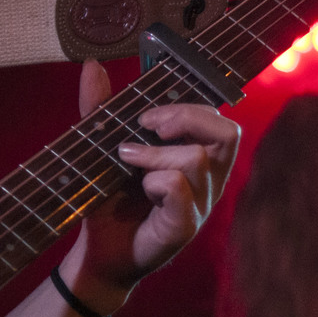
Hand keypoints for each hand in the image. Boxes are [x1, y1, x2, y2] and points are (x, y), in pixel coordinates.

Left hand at [67, 60, 239, 296]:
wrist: (97, 250)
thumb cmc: (109, 200)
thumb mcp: (102, 147)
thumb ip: (100, 108)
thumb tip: (92, 66)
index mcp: (198, 158)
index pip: (218, 120)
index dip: (188, 108)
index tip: (146, 116)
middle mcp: (207, 180)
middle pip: (226, 132)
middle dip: (184, 118)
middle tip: (147, 128)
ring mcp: (200, 204)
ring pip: (198, 158)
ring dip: (155, 153)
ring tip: (128, 161)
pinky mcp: (184, 225)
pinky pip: (179, 188)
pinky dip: (154, 182)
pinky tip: (139, 191)